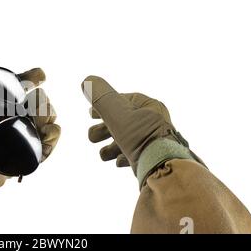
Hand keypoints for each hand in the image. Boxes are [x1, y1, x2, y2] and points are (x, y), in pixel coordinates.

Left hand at [0, 45, 59, 200]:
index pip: (21, 85)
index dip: (32, 78)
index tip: (39, 76)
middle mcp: (8, 116)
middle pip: (39, 99)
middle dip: (40, 99)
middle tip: (27, 106)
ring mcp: (18, 134)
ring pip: (47, 117)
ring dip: (47, 114)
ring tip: (35, 121)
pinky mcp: (25, 154)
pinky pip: (48, 142)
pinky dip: (53, 135)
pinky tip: (46, 133)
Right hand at [81, 76, 199, 179]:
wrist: (163, 170)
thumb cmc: (141, 138)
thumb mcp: (117, 113)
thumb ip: (101, 96)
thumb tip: (87, 80)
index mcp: (149, 107)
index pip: (123, 100)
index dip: (104, 106)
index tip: (90, 114)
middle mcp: (153, 123)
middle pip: (121, 122)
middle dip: (103, 130)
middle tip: (93, 138)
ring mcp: (154, 142)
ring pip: (126, 140)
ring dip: (110, 147)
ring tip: (104, 154)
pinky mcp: (153, 160)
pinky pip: (135, 156)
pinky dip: (123, 158)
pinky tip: (118, 162)